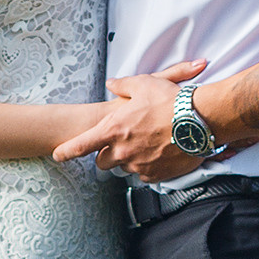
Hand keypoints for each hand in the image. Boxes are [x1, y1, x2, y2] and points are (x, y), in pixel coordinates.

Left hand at [51, 59, 214, 178]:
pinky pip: (145, 174)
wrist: (200, 121)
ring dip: (131, 159)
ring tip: (147, 144)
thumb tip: (112, 83)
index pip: (82, 145)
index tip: (58, 154)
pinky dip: (148, 166)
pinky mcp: (156, 174)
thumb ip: (122, 85)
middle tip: (122, 142)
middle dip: (108, 154)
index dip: (67, 151)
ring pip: (126, 167)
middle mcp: (123, 151)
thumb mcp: (144, 84)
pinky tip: (159, 152)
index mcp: (114, 129)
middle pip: (104, 162)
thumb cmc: (171, 101)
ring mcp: (139, 165)